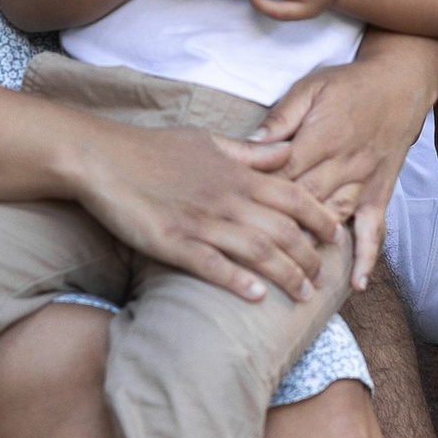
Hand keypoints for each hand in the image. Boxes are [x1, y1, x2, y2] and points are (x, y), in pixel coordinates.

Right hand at [73, 118, 338, 306]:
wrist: (102, 157)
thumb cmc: (154, 148)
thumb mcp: (208, 141)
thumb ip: (250, 152)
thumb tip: (286, 151)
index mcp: (238, 174)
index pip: (295, 198)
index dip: (321, 219)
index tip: (334, 238)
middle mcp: (227, 198)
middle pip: (285, 231)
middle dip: (310, 258)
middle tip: (321, 279)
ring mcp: (201, 222)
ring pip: (259, 252)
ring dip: (287, 276)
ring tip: (303, 295)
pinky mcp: (174, 242)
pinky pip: (213, 266)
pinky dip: (238, 281)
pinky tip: (257, 296)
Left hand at [254, 39, 437, 286]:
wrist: (400, 82)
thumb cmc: (348, 84)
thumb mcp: (309, 88)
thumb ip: (281, 118)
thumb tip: (250, 143)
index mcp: (321, 138)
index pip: (282, 177)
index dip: (258, 198)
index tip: (233, 217)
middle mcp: (344, 164)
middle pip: (304, 205)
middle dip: (277, 230)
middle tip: (251, 255)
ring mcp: (364, 182)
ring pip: (333, 220)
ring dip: (311, 247)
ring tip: (291, 277)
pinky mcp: (381, 192)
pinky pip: (375, 228)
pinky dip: (367, 257)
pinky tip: (356, 284)